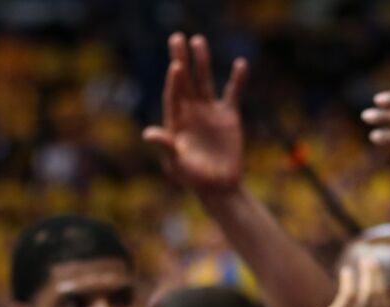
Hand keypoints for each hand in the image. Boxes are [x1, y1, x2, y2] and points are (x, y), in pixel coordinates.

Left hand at [142, 33, 248, 192]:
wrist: (218, 186)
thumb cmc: (193, 178)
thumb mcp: (176, 163)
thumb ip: (165, 146)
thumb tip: (148, 134)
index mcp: (176, 120)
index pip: (174, 95)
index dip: (174, 81)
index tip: (176, 66)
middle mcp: (191, 111)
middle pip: (185, 80)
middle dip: (181, 59)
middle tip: (177, 37)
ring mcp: (209, 111)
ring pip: (205, 81)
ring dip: (202, 62)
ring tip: (199, 40)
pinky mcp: (229, 116)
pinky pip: (233, 93)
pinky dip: (237, 80)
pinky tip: (240, 64)